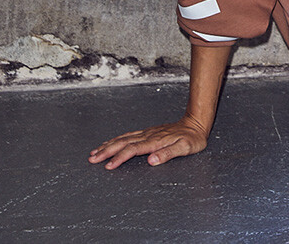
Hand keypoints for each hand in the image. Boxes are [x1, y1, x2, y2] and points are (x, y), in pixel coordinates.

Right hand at [88, 115, 208, 169]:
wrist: (196, 123)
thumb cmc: (192, 138)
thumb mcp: (185, 148)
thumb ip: (168, 154)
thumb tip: (151, 161)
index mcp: (154, 142)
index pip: (132, 150)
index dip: (119, 158)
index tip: (108, 166)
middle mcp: (148, 136)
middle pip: (123, 143)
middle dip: (106, 151)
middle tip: (92, 159)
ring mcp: (147, 133)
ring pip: (123, 138)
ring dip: (108, 145)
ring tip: (95, 152)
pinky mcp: (148, 132)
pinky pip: (128, 135)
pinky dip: (117, 139)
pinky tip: (111, 142)